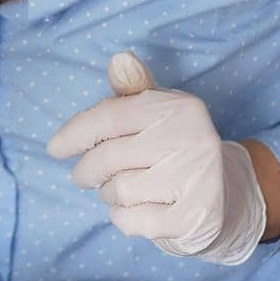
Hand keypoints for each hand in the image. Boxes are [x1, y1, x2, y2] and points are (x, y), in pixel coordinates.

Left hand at [45, 51, 266, 265]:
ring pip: (119, 190)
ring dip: (110, 194)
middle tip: (86, 176)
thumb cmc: (173, 149)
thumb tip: (118, 59)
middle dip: (88, 170)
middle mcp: (193, 139)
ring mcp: (197, 180)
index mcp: (179, 107)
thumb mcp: (156, 113)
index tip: (54, 148)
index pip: (110, 116)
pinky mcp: (194, 218)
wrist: (225, 198)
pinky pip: (132, 221)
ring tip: (123, 189)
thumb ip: (132, 90)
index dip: (75, 133)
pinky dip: (123, 218)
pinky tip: (136, 210)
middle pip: (109, 157)